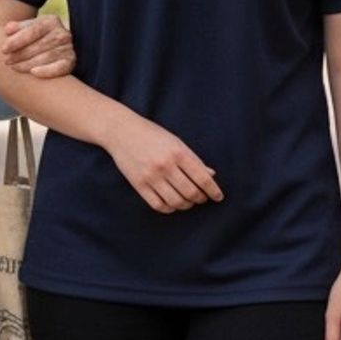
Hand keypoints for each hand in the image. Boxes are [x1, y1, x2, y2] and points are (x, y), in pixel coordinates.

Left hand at [2, 16, 74, 78]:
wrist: (53, 47)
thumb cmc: (35, 37)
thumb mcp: (28, 28)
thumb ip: (17, 28)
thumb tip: (7, 30)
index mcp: (51, 21)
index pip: (33, 30)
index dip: (17, 40)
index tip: (3, 49)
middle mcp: (62, 33)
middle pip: (38, 45)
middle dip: (20, 54)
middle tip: (6, 61)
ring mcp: (68, 48)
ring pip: (45, 57)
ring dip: (27, 64)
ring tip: (14, 67)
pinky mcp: (70, 62)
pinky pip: (60, 68)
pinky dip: (47, 71)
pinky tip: (33, 73)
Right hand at [105, 121, 221, 213]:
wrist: (122, 131)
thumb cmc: (153, 135)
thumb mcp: (177, 142)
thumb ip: (194, 160)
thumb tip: (211, 175)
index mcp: (179, 152)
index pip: (202, 178)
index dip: (213, 190)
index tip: (218, 197)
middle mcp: (165, 165)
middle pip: (191, 193)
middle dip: (200, 199)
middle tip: (202, 198)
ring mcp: (151, 176)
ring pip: (176, 202)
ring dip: (186, 205)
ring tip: (189, 201)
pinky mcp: (139, 185)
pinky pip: (158, 205)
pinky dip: (170, 208)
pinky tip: (173, 204)